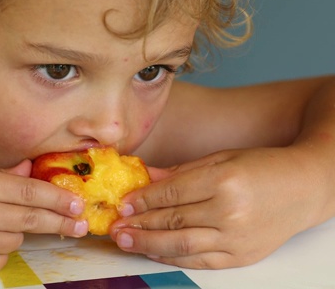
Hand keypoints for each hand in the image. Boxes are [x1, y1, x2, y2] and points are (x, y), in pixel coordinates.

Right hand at [0, 160, 87, 269]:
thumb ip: (0, 176)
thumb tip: (32, 170)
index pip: (29, 191)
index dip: (57, 198)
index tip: (78, 203)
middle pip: (32, 220)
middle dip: (60, 221)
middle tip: (81, 224)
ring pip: (17, 241)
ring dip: (16, 233)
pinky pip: (0, 258)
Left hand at [109, 147, 318, 268]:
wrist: (304, 189)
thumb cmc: (262, 168)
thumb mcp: (221, 159)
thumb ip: (180, 171)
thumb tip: (144, 176)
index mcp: (224, 181)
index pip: (171, 193)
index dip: (142, 200)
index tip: (122, 203)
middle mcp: (230, 213)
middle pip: (172, 220)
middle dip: (138, 223)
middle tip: (114, 225)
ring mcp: (236, 239)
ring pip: (180, 245)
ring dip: (147, 243)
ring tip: (124, 240)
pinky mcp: (241, 257)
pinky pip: (198, 261)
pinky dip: (171, 257)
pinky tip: (151, 250)